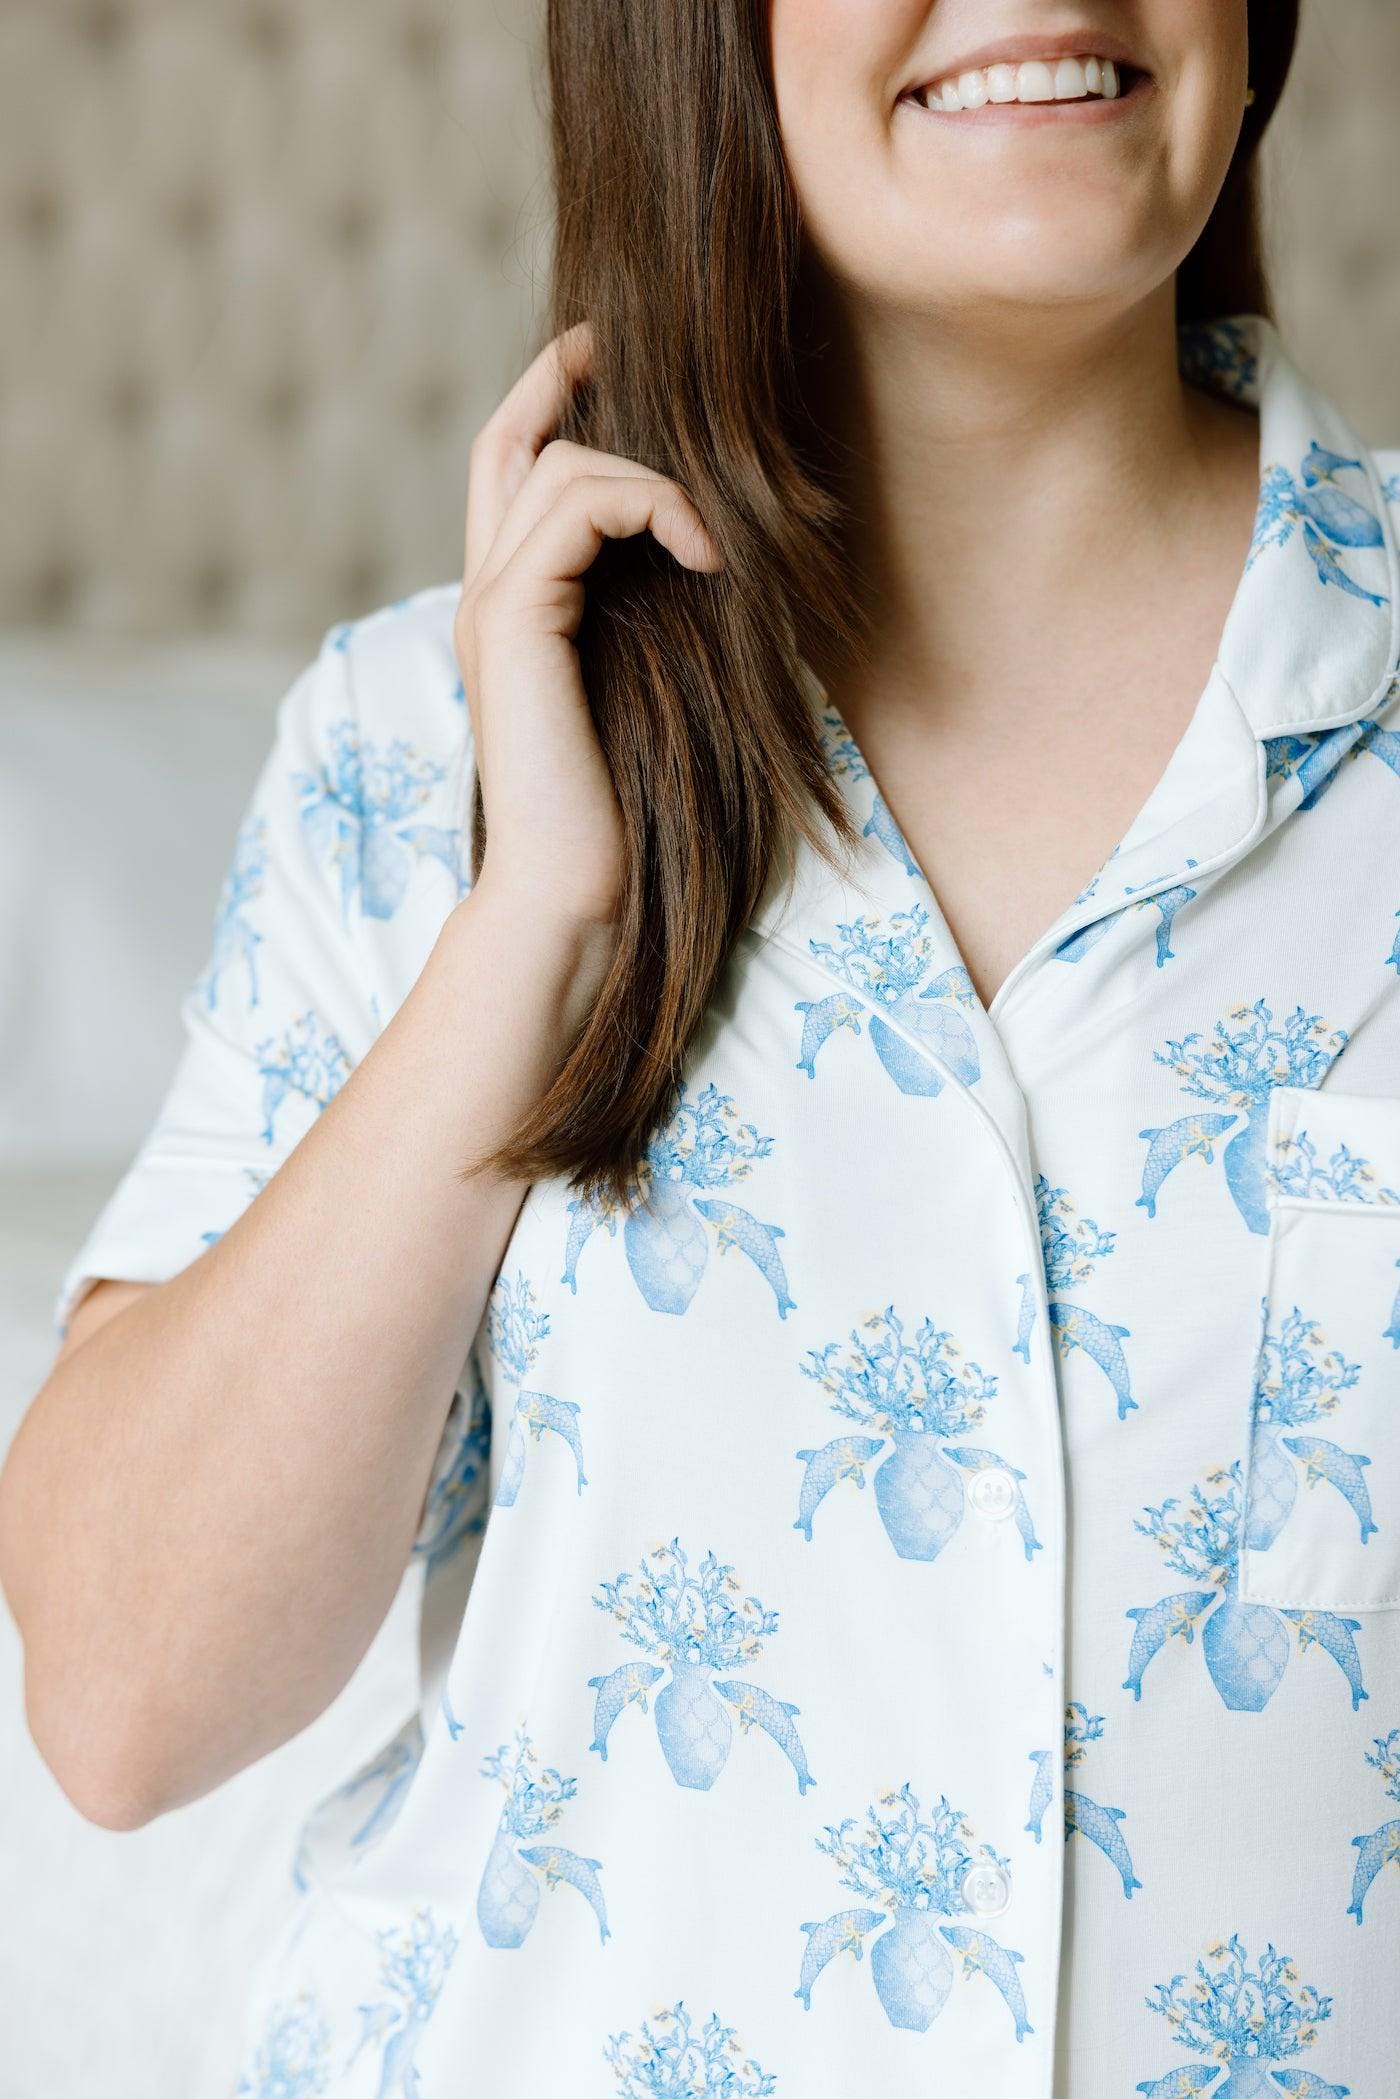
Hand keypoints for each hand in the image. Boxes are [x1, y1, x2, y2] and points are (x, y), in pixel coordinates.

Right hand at [453, 318, 724, 930]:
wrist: (574, 890)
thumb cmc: (624, 813)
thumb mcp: (647, 686)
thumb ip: (648, 616)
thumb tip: (719, 555)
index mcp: (513, 613)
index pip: (506, 474)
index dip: (545, 400)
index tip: (603, 352)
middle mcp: (487, 596)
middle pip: (508, 443)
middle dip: (562, 376)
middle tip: (627, 340)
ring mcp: (493, 607)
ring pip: (560, 465)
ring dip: (655, 479)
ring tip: (712, 544)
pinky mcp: (516, 622)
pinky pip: (579, 505)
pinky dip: (653, 508)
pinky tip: (704, 559)